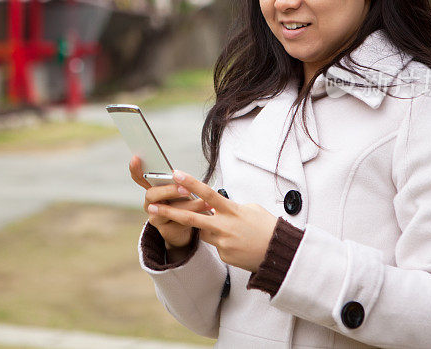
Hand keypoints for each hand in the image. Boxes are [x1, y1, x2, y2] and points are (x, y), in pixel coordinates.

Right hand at [129, 156, 212, 249]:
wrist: (186, 228)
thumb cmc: (183, 203)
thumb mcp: (179, 190)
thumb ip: (176, 182)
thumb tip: (178, 174)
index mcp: (152, 189)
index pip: (139, 177)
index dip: (135, 169)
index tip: (136, 158)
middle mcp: (149, 203)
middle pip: (151, 194)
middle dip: (169, 191)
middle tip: (186, 190)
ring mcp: (155, 218)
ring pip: (167, 211)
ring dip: (188, 205)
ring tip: (205, 201)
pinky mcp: (165, 231)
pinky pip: (178, 223)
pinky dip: (194, 217)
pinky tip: (205, 211)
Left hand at [147, 170, 277, 272]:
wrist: (279, 254)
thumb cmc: (268, 228)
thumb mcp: (251, 209)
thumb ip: (231, 206)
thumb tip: (219, 206)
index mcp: (232, 211)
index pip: (207, 194)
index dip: (191, 183)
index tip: (176, 174)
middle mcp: (224, 226)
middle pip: (191, 218)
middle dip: (170, 212)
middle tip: (151, 207)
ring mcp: (222, 243)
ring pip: (204, 233)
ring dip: (210, 229)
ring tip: (234, 232)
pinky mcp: (224, 256)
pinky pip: (216, 246)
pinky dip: (224, 243)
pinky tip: (240, 245)